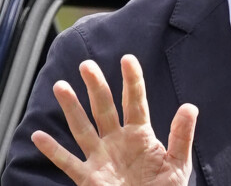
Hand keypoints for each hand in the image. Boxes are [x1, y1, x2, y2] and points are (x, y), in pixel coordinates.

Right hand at [31, 54, 197, 185]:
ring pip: (82, 128)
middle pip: (104, 108)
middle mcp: (118, 141)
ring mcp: (101, 159)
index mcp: (141, 135)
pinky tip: (39, 136)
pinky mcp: (89, 180)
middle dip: (96, 86)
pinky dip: (53, 151)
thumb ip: (182, 136)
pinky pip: (67, 163)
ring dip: (71, 108)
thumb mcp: (178, 164)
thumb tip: (190, 106)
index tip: (128, 58)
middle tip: (87, 65)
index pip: (135, 101)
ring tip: (60, 86)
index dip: (132, 80)